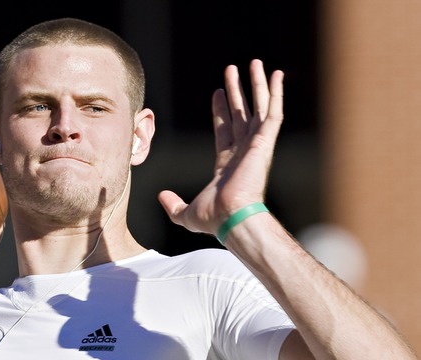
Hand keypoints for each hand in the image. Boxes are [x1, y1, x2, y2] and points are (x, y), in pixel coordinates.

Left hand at [158, 59, 283, 235]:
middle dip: (238, 92)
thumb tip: (160, 197)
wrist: (232, 218)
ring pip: (258, 108)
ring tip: (254, 64)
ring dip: (257, 85)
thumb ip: (173, 205)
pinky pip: (273, 113)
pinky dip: (276, 94)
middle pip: (242, 114)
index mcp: (228, 164)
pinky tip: (276, 75)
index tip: (218, 92)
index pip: (226, 130)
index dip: (222, 110)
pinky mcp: (264, 142)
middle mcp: (245, 152)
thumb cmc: (214, 219)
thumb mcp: (186, 213)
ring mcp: (256, 146)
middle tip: (232, 71)